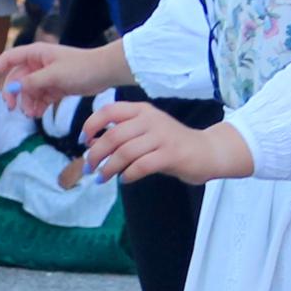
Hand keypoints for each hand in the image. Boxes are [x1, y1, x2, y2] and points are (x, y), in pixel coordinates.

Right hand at [0, 34, 117, 103]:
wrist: (104, 73)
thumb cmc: (81, 68)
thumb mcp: (53, 76)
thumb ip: (31, 83)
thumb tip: (11, 90)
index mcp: (36, 54)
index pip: (8, 59)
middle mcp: (38, 63)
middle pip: (16, 79)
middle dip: (13, 94)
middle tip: (13, 109)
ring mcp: (46, 75)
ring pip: (28, 91)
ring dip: (27, 103)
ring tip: (32, 114)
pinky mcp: (55, 86)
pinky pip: (39, 97)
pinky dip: (37, 106)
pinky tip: (38, 113)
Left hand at [77, 99, 250, 186]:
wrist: (207, 151)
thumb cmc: (171, 143)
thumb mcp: (145, 130)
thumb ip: (122, 133)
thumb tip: (91, 144)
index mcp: (141, 110)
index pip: (108, 111)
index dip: (91, 125)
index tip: (83, 142)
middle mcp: (150, 119)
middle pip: (112, 135)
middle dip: (95, 154)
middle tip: (88, 168)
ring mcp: (161, 136)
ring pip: (124, 152)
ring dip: (108, 168)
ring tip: (102, 178)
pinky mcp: (170, 155)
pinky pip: (141, 166)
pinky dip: (128, 175)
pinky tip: (124, 180)